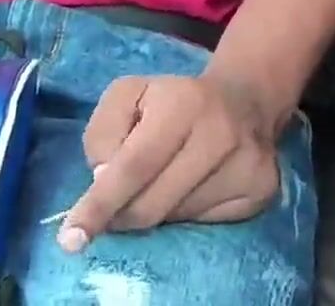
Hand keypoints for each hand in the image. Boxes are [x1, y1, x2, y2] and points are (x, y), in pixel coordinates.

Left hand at [56, 73, 280, 251]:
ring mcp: (248, 163)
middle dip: (122, 213)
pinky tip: (194, 185)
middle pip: (152, 203)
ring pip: (176, 217)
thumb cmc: (173, 100)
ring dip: (157, 208)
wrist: (245, 98)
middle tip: (115, 205)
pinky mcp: (262, 189)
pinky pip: (205, 222)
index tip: (72, 238)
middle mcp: (221, 133)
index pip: (134, 165)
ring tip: (167, 178)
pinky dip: (186, 213)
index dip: (100, 204)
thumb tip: (102, 182)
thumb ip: (102, 135)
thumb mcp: (127, 96)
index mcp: (183, 103)